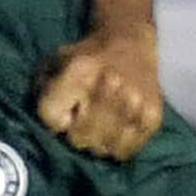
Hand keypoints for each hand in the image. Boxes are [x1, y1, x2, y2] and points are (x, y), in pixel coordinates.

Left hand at [34, 28, 164, 162]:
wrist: (132, 44)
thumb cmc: (88, 56)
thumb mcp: (57, 61)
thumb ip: (42, 88)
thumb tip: (45, 123)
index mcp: (80, 70)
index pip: (51, 118)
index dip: (52, 120)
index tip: (63, 112)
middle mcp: (109, 87)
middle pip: (78, 139)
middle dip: (75, 133)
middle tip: (82, 121)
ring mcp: (134, 104)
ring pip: (101, 149)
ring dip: (97, 142)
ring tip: (100, 127)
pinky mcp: (152, 117)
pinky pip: (125, 152)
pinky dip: (118, 147)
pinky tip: (117, 131)